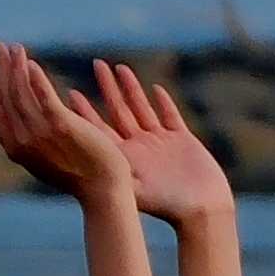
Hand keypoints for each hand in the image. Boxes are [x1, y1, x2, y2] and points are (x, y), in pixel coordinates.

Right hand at [0, 45, 121, 197]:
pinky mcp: (62, 125)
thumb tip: (22, 127)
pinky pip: (44, 96)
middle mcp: (22, 141)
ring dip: (16, 67)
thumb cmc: (78, 177)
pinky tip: (32, 63)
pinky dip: (35, 79)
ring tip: (16, 48)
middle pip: (4, 97)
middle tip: (0, 47)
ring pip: (21, 92)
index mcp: (14, 150)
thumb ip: (30, 142)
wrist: (101, 190)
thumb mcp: (44, 160)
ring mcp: (40, 133)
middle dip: (1, 69)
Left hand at [87, 59, 238, 227]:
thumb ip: (114, 171)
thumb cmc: (168, 205)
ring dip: (132, 88)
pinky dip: (163, 102)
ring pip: (142, 108)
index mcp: (125, 158)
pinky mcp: (183, 141)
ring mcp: (161, 143)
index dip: (86, 111)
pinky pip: (170, 116)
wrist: (203, 212)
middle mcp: (140, 148)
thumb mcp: (135, 187)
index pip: (100, 129)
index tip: (71, 92)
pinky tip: (155, 88)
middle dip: (108, 88)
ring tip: (120, 67)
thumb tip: (85, 156)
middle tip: (96, 64)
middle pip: (119, 111)